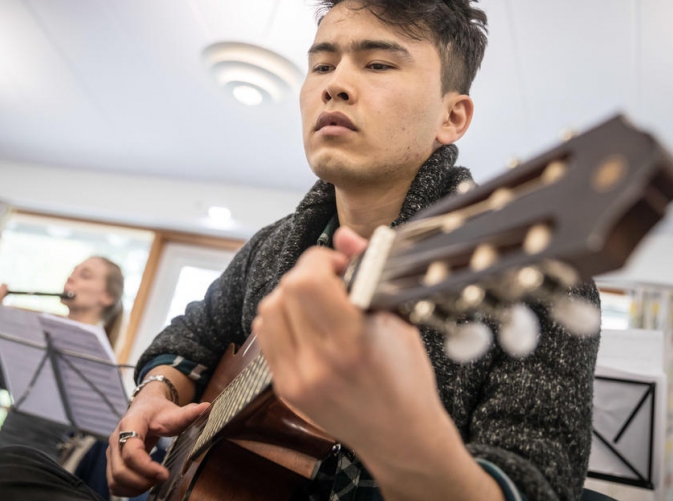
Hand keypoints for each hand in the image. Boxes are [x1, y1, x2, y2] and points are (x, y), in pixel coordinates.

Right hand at [106, 393, 208, 496]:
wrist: (145, 407)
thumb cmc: (158, 411)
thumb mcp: (173, 411)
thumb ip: (188, 413)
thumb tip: (207, 407)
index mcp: (130, 424)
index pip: (131, 451)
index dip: (147, 467)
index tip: (165, 474)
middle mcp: (116, 439)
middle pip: (120, 470)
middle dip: (142, 481)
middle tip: (162, 479)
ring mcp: (112, 452)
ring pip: (114, 479)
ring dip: (134, 488)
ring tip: (154, 483)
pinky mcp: (112, 462)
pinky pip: (113, 483)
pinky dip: (127, 490)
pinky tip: (144, 486)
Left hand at [253, 227, 446, 464]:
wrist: (399, 437)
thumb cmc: (407, 379)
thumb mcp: (399, 319)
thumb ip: (368, 272)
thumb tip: (344, 236)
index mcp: (352, 343)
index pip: (306, 281)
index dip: (320, 260)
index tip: (340, 265)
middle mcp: (318, 363)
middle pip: (284, 291)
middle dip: (306, 274)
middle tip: (331, 282)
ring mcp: (296, 379)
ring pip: (267, 311)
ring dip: (289, 296)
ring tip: (318, 303)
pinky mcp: (285, 389)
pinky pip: (265, 336)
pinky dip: (282, 320)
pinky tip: (307, 324)